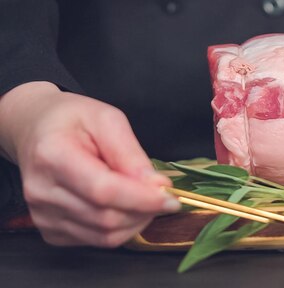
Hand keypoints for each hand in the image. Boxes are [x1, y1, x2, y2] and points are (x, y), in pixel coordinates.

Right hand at [0, 82, 179, 246]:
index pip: (103, 190)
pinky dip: (120, 228)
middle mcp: (41, 191)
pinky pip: (95, 240)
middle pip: (106, 218)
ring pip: (104, 236)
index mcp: (53, 155)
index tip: (171, 197)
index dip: (142, 198)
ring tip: (145, 198)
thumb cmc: (73, 120)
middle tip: (163, 194)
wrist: (35, 129)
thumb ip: (131, 154)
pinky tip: (124, 206)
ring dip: (136, 221)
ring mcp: (42, 215)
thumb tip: (156, 186)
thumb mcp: (108, 119)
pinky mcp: (49, 230)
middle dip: (145, 210)